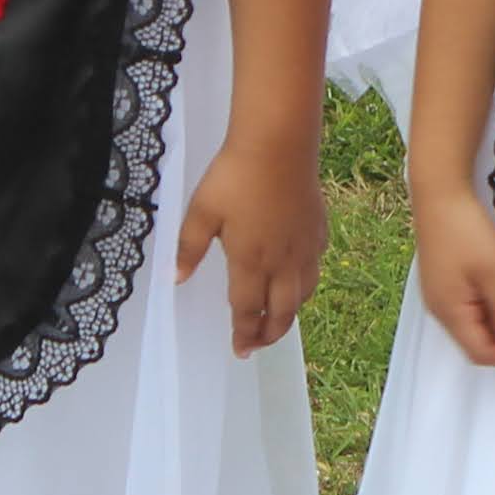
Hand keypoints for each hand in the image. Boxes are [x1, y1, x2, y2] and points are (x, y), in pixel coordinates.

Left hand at [174, 128, 331, 355]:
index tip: (239, 349)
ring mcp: (304, 248)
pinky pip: (315, 269)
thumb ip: (188, 249)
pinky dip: (305, 285)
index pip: (246, 309)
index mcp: (250, 261)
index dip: (243, 333)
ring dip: (289, 314)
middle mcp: (282, 262)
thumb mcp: (201, 212)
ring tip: (277, 320)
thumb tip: (176, 279)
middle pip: (280, 312)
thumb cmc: (235, 176)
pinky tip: (298, 279)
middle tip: (257, 344)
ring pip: (302, 295)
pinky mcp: (318, 231)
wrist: (278, 145)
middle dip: (268, 334)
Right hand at [411, 180, 494, 368]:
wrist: (440, 193)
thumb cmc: (463, 230)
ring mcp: (444, 294)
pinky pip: (474, 303)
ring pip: (480, 320)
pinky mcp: (448, 279)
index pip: (480, 352)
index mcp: (450, 312)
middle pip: (480, 338)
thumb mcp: (493, 271)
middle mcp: (442, 309)